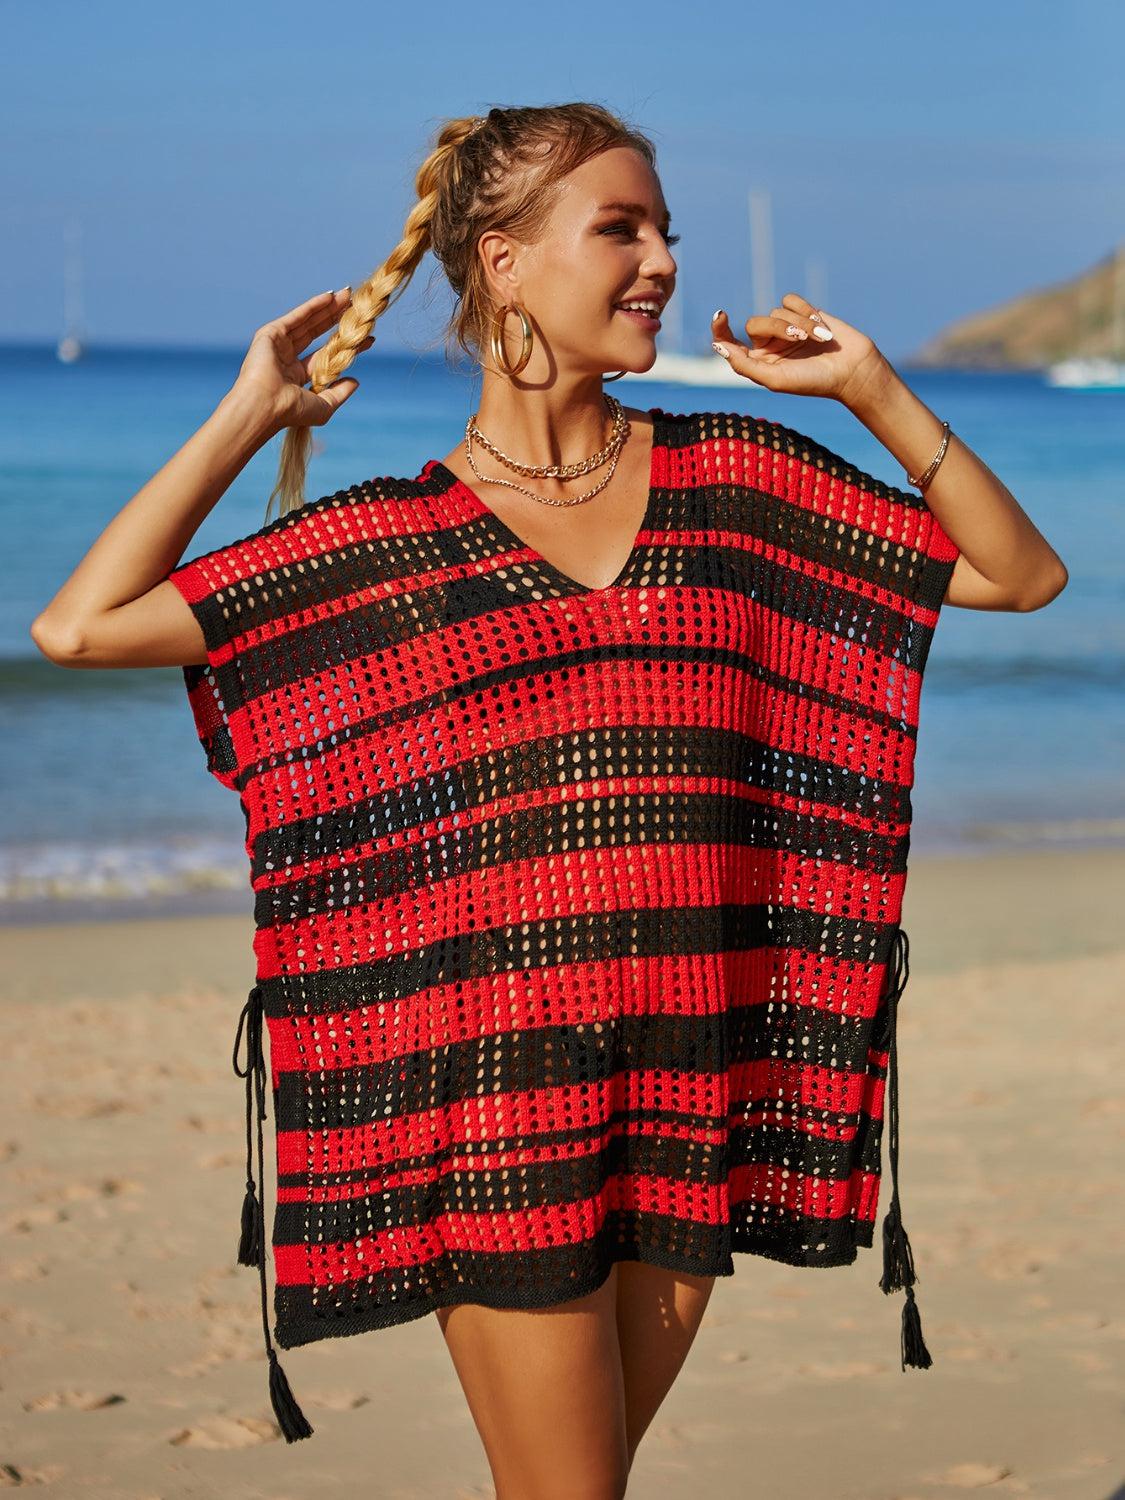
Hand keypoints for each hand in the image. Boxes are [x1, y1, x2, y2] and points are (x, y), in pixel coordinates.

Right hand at [228, 288, 373, 431]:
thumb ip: (340, 393)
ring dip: (327, 309)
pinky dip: (313, 305)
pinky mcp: (271, 334)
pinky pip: (297, 316)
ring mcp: (278, 345)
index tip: (368, 339)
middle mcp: (286, 359)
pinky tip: (329, 296)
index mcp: (295, 377)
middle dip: (336, 320)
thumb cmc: (292, 411)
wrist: (265, 405)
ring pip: (308, 322)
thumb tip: (355, 381)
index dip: (345, 346)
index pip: (325, 356)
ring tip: (347, 296)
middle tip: (356, 308)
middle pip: (316, 335)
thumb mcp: (324, 406)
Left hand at [711, 292, 889, 405]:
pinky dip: (805, 311)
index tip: (720, 315)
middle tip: (798, 338)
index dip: (720, 329)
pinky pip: (791, 300)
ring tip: (819, 339)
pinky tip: (821, 327)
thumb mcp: (775, 379)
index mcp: (757, 363)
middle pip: (755, 323)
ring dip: (799, 323)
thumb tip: (719, 347)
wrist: (852, 370)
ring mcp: (785, 328)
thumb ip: (744, 364)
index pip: (730, 343)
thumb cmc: (813, 381)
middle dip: (777, 327)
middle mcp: (768, 345)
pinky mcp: (803, 314)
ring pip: (776, 311)